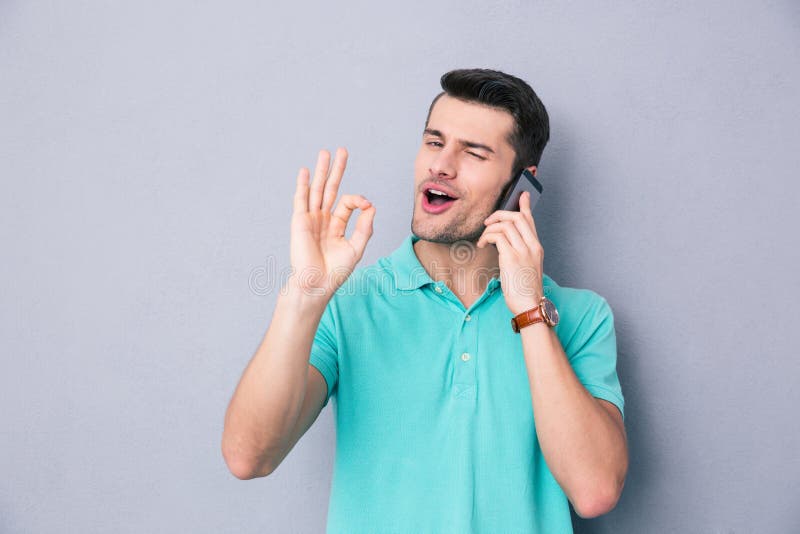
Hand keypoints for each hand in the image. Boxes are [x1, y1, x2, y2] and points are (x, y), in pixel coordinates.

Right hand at [288, 148, 375, 298]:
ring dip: (320, 171)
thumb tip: (371, 206)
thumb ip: (365, 227)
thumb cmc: (336, 271)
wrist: (317, 283)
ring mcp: (311, 218)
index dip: (358, 200)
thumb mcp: (357, 247)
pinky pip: (301, 200)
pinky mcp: (300, 222)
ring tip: (324, 153)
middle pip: (330, 188)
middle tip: (341, 150)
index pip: (348, 202)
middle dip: (336, 170)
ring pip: (317, 189)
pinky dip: (302, 185)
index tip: (365, 204)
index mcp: (337, 225)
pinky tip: (304, 171)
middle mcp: (323, 219)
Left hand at [476, 191, 543, 314]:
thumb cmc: (525, 290)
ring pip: (506, 224)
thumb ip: (520, 253)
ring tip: (483, 239)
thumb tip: (504, 244)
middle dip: (499, 214)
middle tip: (488, 221)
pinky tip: (482, 245)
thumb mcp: (527, 268)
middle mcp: (532, 246)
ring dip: (490, 228)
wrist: (529, 305)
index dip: (524, 205)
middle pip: (517, 217)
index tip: (521, 194)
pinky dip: (487, 237)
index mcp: (537, 247)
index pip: (531, 220)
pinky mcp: (511, 258)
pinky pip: (497, 236)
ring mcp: (523, 251)